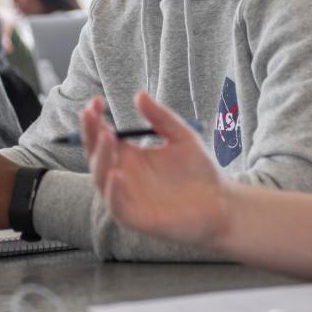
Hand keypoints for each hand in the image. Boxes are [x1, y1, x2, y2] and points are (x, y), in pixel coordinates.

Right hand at [82, 91, 228, 244]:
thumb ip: (161, 117)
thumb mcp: (182, 136)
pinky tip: (116, 174)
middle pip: (96, 153)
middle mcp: (122, 174)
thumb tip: (139, 94)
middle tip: (92, 113)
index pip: (103, 135)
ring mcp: (126, 196)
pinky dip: (113, 191)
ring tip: (107, 135)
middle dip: (91, 132)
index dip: (96, 119)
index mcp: (129, 155)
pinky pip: (116, 205)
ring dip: (100, 157)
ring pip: (100, 177)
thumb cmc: (199, 170)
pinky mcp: (135, 217)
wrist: (221, 203)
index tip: (97, 100)